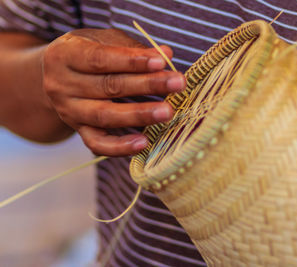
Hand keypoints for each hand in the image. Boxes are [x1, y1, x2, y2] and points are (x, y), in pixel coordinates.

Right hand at [41, 29, 184, 155]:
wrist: (58, 76)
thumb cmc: (88, 53)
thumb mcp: (103, 40)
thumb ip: (132, 47)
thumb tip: (166, 54)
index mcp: (64, 55)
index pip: (100, 59)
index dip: (132, 61)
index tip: (161, 62)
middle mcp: (61, 85)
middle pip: (108, 87)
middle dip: (146, 85)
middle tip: (177, 84)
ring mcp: (69, 111)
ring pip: (105, 116)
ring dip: (139, 115)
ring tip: (167, 112)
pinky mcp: (78, 131)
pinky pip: (98, 143)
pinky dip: (120, 146)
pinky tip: (144, 143)